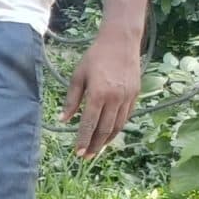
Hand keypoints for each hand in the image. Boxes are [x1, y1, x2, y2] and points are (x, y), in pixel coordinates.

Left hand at [63, 33, 141, 158]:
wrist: (121, 41)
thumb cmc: (95, 57)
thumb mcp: (78, 76)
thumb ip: (71, 100)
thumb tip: (63, 120)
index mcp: (98, 94)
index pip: (89, 124)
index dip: (83, 140)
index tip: (77, 152)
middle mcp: (115, 98)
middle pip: (105, 129)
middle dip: (94, 145)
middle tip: (86, 157)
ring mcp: (127, 97)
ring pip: (117, 125)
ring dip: (107, 140)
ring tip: (97, 150)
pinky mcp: (135, 94)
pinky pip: (126, 116)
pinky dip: (117, 128)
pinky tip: (109, 134)